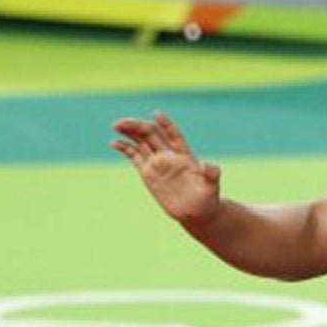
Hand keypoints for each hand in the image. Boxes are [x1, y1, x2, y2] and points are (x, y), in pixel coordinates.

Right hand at [112, 112, 221, 226]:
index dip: (166, 124)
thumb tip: (210, 166)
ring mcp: (158, 163)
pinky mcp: (148, 173)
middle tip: (122, 122)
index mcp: (184, 154)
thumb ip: (211, 174)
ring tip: (116, 125)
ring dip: (129, 132)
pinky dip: (125, 149)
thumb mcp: (212, 185)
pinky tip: (114, 143)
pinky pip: (135, 157)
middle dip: (138, 126)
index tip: (157, 115)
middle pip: (152, 134)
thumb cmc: (208, 197)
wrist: (196, 212)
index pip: (174, 134)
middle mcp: (169, 155)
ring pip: (141, 142)